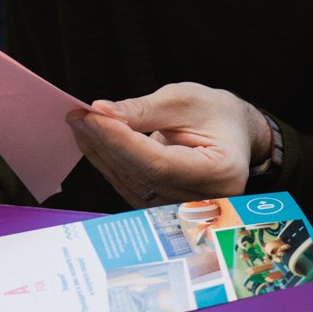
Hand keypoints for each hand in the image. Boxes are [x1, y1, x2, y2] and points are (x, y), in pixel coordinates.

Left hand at [68, 82, 270, 205]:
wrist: (233, 134)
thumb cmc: (216, 114)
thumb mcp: (186, 100)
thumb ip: (144, 110)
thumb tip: (103, 113)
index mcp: (221, 173)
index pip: (160, 164)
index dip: (122, 142)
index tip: (94, 117)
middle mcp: (205, 201)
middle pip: (141, 175)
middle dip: (105, 143)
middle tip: (79, 115)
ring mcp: (184, 211)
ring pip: (130, 183)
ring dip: (101, 152)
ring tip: (82, 123)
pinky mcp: (165, 209)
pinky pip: (129, 186)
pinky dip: (109, 162)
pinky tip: (94, 139)